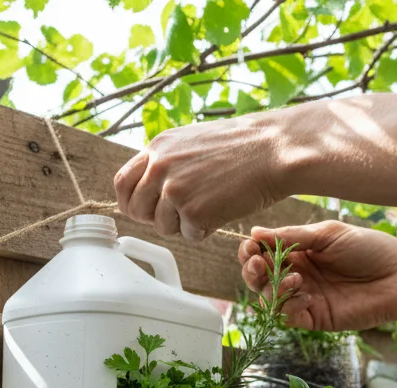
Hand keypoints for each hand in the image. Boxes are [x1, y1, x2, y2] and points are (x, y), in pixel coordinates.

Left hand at [114, 111, 303, 239]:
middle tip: (182, 214)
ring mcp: (174, 190)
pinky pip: (190, 235)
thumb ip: (167, 162)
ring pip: (163, 227)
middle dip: (156, 219)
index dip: (131, 201)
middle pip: (136, 210)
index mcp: (157, 148)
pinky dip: (207, 230)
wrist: (273, 149)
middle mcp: (159, 167)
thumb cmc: (242, 146)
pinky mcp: (192, 211)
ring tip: (213, 202)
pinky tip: (224, 208)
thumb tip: (150, 189)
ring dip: (185, 225)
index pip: (122, 182)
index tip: (144, 210)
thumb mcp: (192, 142)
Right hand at [240, 220, 396, 331]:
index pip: (263, 252)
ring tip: (294, 280)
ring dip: (272, 288)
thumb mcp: (328, 235)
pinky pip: (287, 317)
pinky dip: (288, 307)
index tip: (251, 246)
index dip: (251, 250)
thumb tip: (254, 232)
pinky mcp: (314, 318)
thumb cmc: (369, 249)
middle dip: (252, 270)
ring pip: (268, 298)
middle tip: (258, 264)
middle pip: (259, 277)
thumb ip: (291, 236)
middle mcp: (297, 274)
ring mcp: (304, 297)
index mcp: (299, 251)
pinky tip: (305, 295)